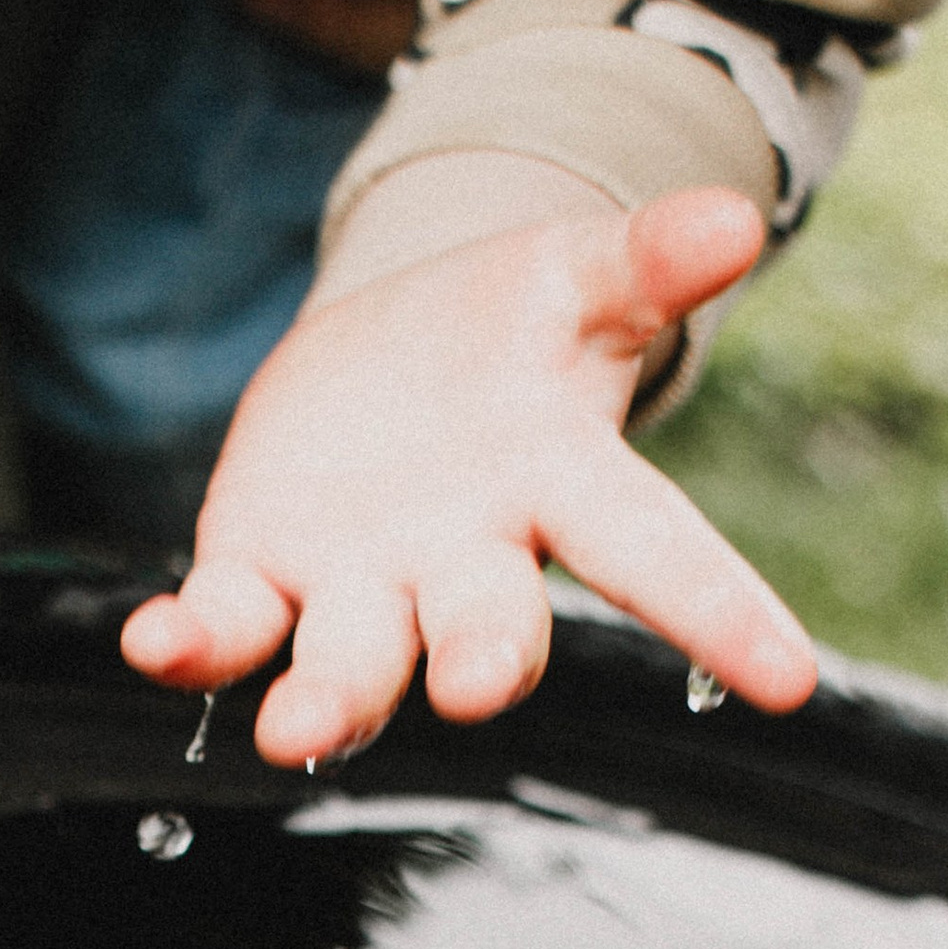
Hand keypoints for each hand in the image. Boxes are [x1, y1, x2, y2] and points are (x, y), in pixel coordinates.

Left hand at [119, 177, 816, 765]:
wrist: (386, 358)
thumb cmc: (504, 334)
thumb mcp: (576, 278)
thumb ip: (646, 261)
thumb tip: (735, 219)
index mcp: (563, 489)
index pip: (659, 555)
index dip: (723, 614)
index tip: (790, 681)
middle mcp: (467, 565)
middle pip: (489, 627)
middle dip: (484, 657)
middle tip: (479, 687)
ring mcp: (360, 585)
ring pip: (356, 661)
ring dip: (329, 696)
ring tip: (295, 729)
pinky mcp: (258, 577)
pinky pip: (230, 626)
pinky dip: (194, 643)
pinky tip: (158, 643)